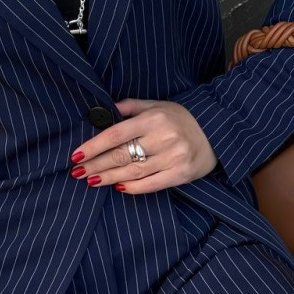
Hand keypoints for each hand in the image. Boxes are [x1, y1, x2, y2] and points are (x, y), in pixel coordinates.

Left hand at [68, 98, 218, 194]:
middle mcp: (163, 138)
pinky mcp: (181, 174)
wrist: (216, 132)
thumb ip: (130, 107)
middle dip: (95, 165)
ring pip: (132, 172)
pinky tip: (117, 187)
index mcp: (153, 119)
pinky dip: (132, 188)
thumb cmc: (180, 118)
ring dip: (108, 178)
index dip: (93, 146)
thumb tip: (103, 109)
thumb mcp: (157, 105)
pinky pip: (151, 185)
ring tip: (91, 180)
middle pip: (121, 155)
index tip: (76, 154)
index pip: (116, 134)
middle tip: (77, 172)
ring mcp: (173, 158)